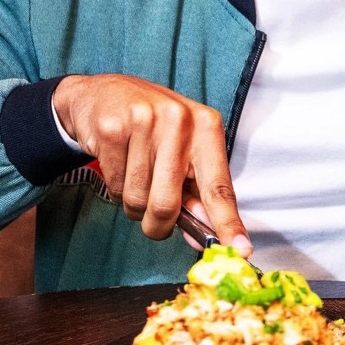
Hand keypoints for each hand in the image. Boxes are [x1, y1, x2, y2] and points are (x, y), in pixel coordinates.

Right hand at [53, 74, 250, 253]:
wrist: (103, 95)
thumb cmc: (151, 127)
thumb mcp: (182, 149)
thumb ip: (197, 190)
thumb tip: (208, 234)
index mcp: (206, 125)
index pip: (219, 185)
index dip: (228, 222)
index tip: (241, 250)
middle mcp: (180, 119)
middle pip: (170, 204)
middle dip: (158, 223)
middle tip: (153, 216)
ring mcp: (145, 121)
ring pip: (138, 200)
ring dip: (134, 203)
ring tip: (135, 173)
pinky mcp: (113, 128)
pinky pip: (116, 186)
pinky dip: (116, 187)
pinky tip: (118, 161)